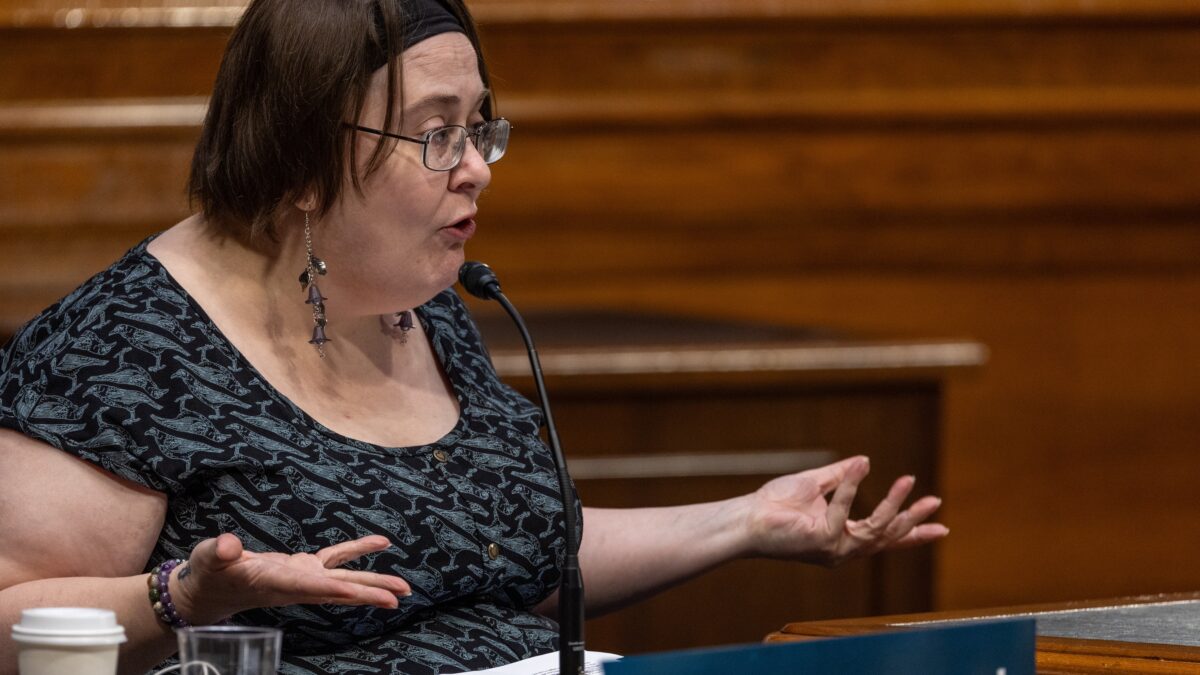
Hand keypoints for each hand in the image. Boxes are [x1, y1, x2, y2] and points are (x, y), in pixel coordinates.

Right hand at [172, 533, 411, 624]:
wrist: (210, 587)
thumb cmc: (209, 573)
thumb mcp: (208, 559)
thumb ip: (219, 552)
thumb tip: (228, 546)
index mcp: (276, 583)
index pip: (311, 587)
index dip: (337, 590)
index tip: (360, 595)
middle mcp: (296, 584)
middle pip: (338, 591)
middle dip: (369, 594)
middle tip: (399, 597)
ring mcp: (303, 577)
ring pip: (344, 580)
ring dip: (373, 582)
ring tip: (403, 588)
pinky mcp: (303, 567)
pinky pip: (336, 558)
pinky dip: (358, 550)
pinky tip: (380, 543)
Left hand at [744, 456, 947, 566]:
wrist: (747, 517)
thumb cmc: (774, 504)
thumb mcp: (815, 485)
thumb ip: (841, 476)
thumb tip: (864, 460)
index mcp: (842, 538)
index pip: (884, 537)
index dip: (913, 532)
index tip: (941, 527)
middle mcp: (842, 549)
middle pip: (887, 538)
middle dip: (912, 520)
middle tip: (934, 501)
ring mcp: (833, 549)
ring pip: (874, 530)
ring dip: (893, 504)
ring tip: (908, 481)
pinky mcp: (821, 542)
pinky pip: (843, 512)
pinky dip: (851, 488)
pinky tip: (859, 467)